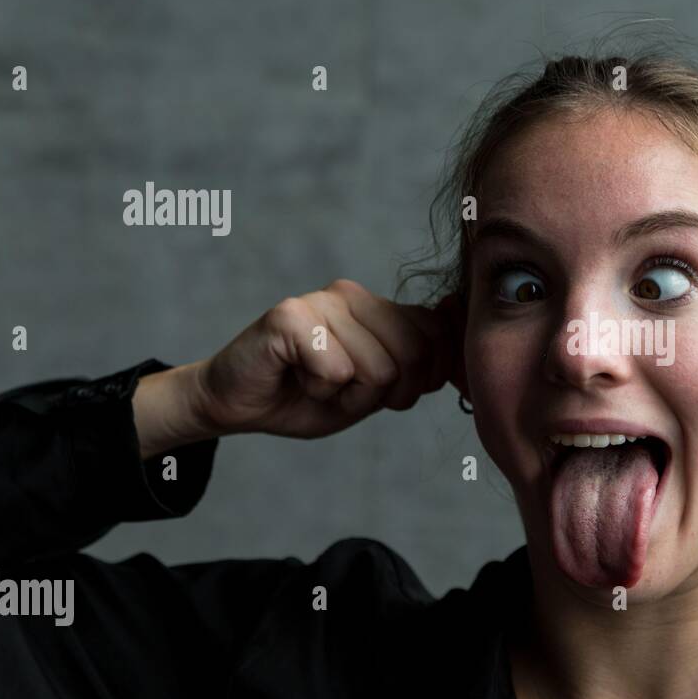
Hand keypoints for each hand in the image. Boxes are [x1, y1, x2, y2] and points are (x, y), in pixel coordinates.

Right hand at [189, 279, 461, 440]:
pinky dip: (319, 392)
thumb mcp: (375, 387)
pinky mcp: (290, 316)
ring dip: (347, 396)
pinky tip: (297, 378)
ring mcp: (321, 301)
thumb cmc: (307, 396)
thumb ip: (416, 363)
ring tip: (317, 384)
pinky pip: (337, 371)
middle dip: (388, 394)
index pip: (437, 335)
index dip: (423, 379)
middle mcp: (352, 295)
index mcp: (378, 307)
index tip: (388, 394)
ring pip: (377, 369)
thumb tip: (459, 320)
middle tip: (346, 392)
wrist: (239, 403)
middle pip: (415, 355)